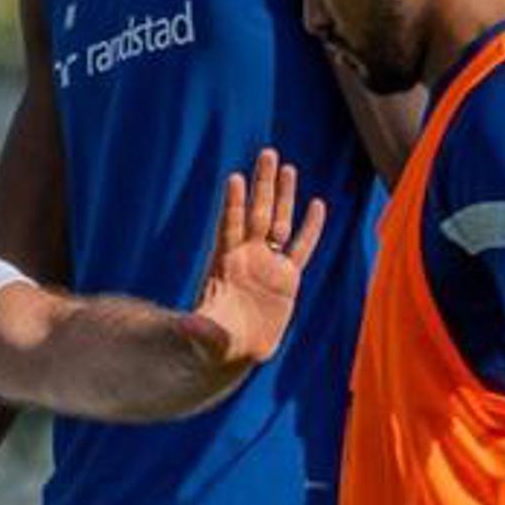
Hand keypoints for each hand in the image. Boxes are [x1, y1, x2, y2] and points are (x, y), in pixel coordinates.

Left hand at [181, 149, 326, 365]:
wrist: (234, 351)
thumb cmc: (214, 341)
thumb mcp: (206, 336)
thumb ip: (200, 328)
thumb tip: (186, 326)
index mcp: (224, 264)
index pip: (230, 227)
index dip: (234, 204)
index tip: (235, 178)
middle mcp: (247, 257)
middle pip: (257, 213)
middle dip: (262, 184)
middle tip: (267, 153)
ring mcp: (268, 265)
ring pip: (279, 222)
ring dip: (283, 196)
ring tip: (288, 167)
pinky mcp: (288, 279)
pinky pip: (302, 248)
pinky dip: (311, 228)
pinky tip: (318, 205)